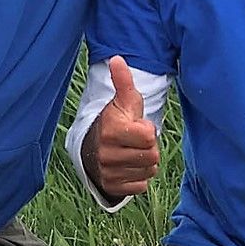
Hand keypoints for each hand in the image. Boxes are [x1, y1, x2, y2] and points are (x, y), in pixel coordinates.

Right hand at [81, 56, 159, 197]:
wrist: (92, 148)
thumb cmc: (115, 121)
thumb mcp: (122, 102)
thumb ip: (123, 82)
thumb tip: (117, 59)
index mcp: (111, 131)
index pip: (149, 137)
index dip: (148, 131)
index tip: (137, 127)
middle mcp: (107, 154)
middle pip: (151, 156)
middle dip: (149, 148)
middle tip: (136, 142)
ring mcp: (108, 172)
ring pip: (148, 172)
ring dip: (145, 163)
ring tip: (133, 153)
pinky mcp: (112, 187)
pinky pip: (140, 186)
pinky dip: (139, 178)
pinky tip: (129, 167)